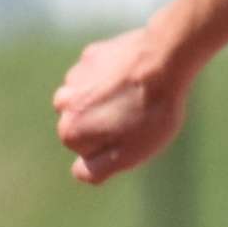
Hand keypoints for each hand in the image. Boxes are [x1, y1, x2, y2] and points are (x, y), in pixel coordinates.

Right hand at [53, 26, 193, 185]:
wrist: (165, 60)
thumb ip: (96, 170)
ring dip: (108, 101)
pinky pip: (100, 76)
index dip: (113, 148)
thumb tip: (80, 170)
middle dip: (105, 125)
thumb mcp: (128, 155)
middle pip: (85, 126)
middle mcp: (63, 103)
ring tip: (136, 96)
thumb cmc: (151, 112)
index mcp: (69, 131)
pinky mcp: (91, 56)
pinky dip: (114, 79)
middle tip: (136, 115)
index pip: (85, 154)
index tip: (132, 135)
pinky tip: (135, 77)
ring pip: (89, 100)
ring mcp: (75, 76)